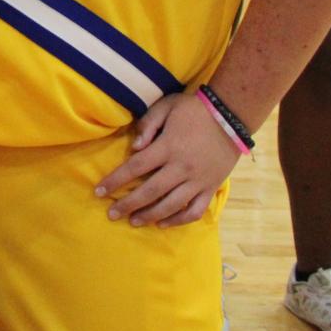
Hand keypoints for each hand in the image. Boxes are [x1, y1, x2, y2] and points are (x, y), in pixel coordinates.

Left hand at [95, 92, 239, 228]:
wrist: (231, 116)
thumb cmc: (194, 110)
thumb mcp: (166, 107)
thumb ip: (148, 125)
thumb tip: (134, 148)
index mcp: (168, 147)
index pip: (136, 167)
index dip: (115, 180)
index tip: (99, 191)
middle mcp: (182, 167)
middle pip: (150, 191)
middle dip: (128, 204)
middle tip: (112, 214)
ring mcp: (198, 180)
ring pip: (171, 205)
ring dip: (150, 216)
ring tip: (133, 222)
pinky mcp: (211, 187)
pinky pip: (195, 210)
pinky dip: (179, 220)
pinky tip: (164, 224)